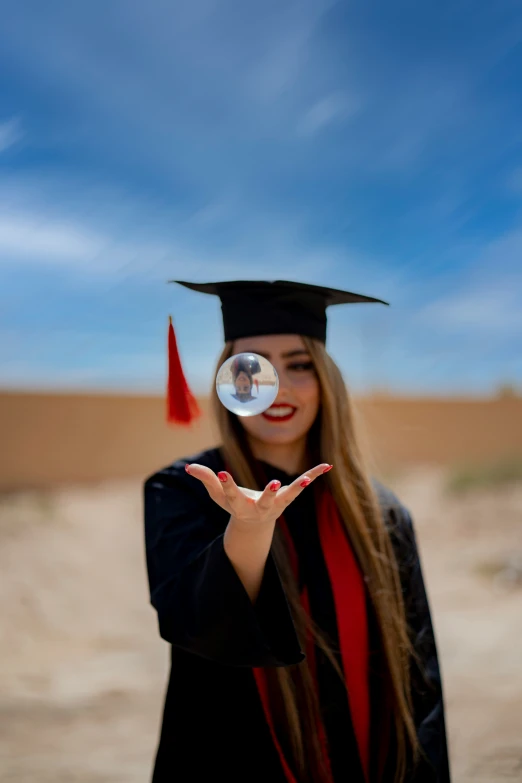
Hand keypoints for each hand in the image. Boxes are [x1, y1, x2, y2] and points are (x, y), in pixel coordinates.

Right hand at [185, 462, 332, 527]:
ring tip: (308, 480)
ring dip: (298, 488)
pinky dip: (314, 475)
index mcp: (240, 506)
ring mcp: (277, 503)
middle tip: (275, 484)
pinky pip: (303, 484)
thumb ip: (206, 479)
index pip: (231, 494)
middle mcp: (260, 507)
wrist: (253, 524)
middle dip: (269, 493)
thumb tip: (189, 467)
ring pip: (289, 496)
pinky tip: (327, 465)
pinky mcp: (289, 496)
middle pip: (265, 501)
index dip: (226, 484)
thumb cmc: (233, 505)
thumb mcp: (218, 494)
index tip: (222, 472)